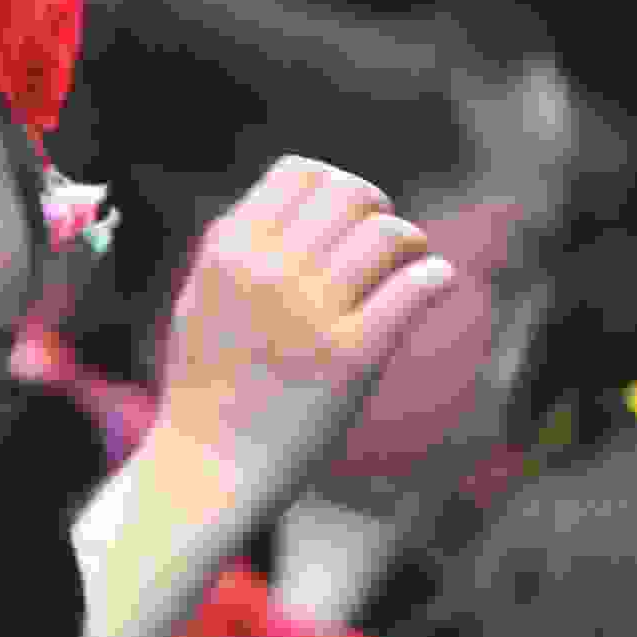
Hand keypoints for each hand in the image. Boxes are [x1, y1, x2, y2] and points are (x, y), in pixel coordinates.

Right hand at [154, 156, 460, 493]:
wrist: (210, 465)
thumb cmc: (209, 384)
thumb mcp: (202, 297)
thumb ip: (242, 248)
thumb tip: (303, 200)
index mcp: (229, 250)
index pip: (302, 171)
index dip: (334, 188)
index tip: (343, 223)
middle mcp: (268, 272)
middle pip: (352, 192)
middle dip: (376, 212)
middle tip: (379, 250)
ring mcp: (311, 313)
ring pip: (389, 234)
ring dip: (409, 247)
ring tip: (406, 272)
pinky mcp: (353, 356)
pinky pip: (417, 287)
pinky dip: (434, 279)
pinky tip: (431, 288)